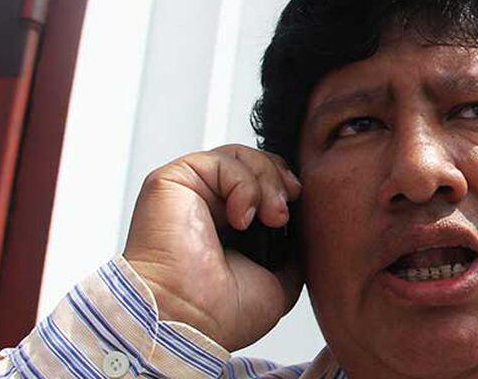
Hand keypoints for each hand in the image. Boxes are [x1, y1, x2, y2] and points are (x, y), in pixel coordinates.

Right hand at [123, 144, 302, 349]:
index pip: (263, 182)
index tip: (298, 204)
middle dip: (280, 180)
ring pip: (241, 156)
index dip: (284, 185)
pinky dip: (243, 184)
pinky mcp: (172, 181)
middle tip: (284, 214)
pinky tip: (240, 218)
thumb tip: (304, 222)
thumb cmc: (222, 313)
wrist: (190, 322)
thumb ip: (292, 246)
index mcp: (229, 225)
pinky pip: (221, 160)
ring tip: (271, 217)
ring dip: (266, 181)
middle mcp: (208, 205)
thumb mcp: (281, 279)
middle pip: (255, 162)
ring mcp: (191, 192)